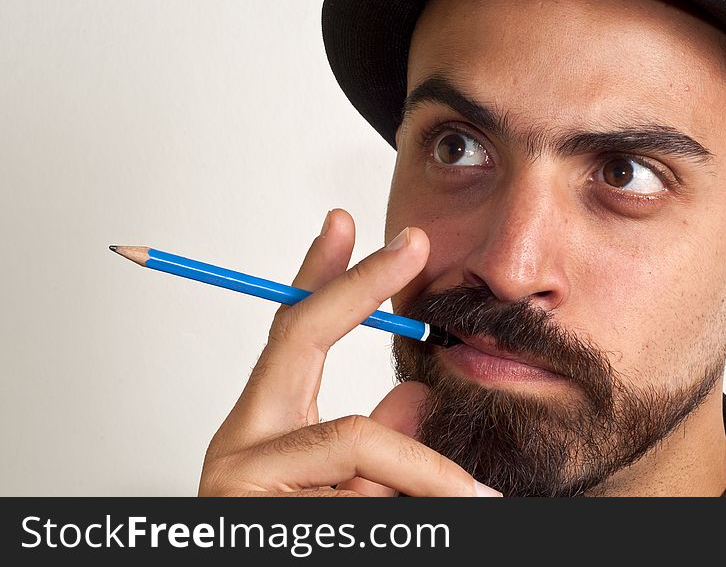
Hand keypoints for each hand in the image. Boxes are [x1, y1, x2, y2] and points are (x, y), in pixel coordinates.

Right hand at [197, 209, 501, 496]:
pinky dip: (400, 510)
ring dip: (415, 476)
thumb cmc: (310, 545)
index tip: (346, 222)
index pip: (292, 331)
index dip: (319, 274)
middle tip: (411, 244)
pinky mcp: (252, 511)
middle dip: (358, 284)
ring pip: (359, 441)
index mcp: (264, 430)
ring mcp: (239, 479)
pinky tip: (399, 524)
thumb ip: (377, 444)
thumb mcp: (355, 493)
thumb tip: (414, 393)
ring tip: (456, 507)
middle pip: (299, 336)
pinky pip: (361, 495)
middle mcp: (240, 443)